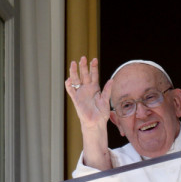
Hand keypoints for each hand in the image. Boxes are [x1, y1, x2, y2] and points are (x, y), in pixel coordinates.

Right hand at [65, 56, 114, 170]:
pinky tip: (69, 79)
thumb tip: (111, 80)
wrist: (96, 123)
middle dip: (83, 67)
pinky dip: (69, 85)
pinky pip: (71, 91)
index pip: (94, 75)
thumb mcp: (106, 101)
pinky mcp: (76, 99)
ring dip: (75, 72)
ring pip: (76, 80)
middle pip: (84, 75)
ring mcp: (81, 93)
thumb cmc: (101, 113)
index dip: (93, 67)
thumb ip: (107, 91)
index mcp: (95, 88)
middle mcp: (87, 89)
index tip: (94, 59)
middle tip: (83, 58)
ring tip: (73, 63)